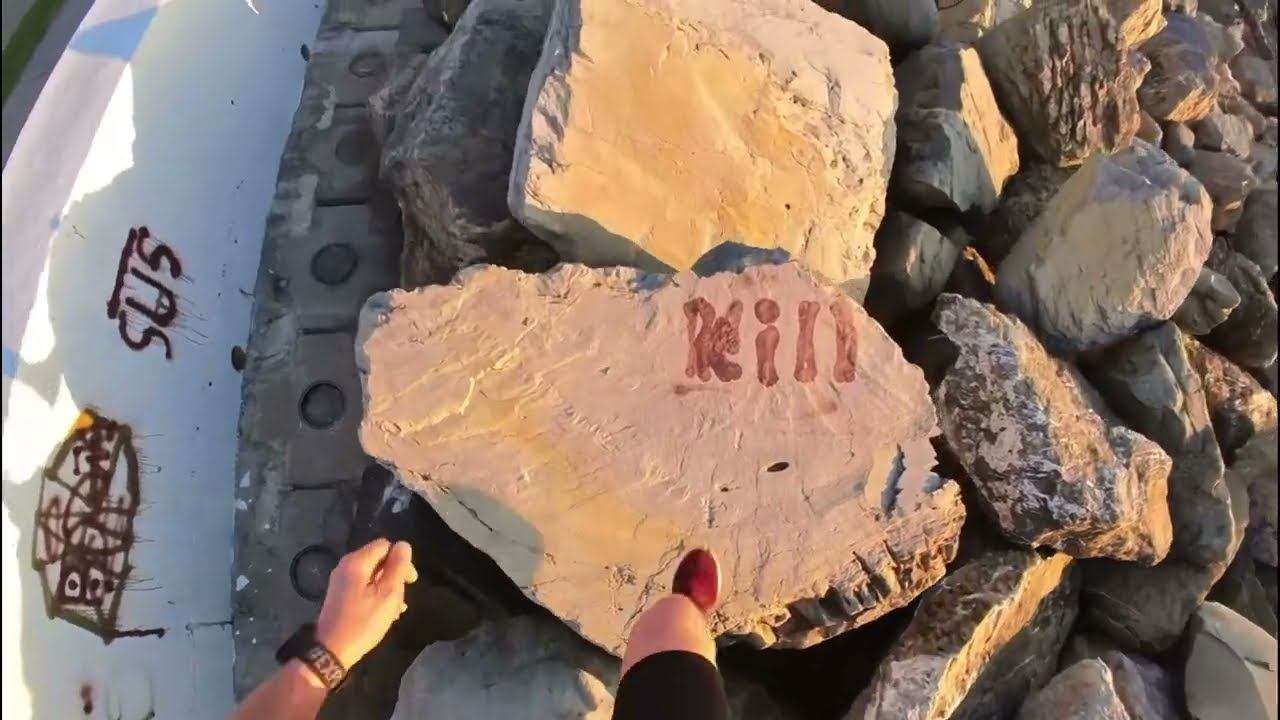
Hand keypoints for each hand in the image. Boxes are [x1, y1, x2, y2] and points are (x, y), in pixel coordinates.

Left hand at [314, 538, 418, 667]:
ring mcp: (340, 580)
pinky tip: (383, 613)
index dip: (402, 560)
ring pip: (372, 575)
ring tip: (395, 610)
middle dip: (395, 576)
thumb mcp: (388, 594)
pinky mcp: (339, 594)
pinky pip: (363, 586)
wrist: (331, 650)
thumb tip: (404, 545)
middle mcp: (346, 565)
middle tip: (402, 599)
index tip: (410, 582)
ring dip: (387, 588)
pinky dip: (375, 594)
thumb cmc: (363, 622)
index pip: (386, 545)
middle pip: (379, 559)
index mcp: (357, 562)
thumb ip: (398, 567)